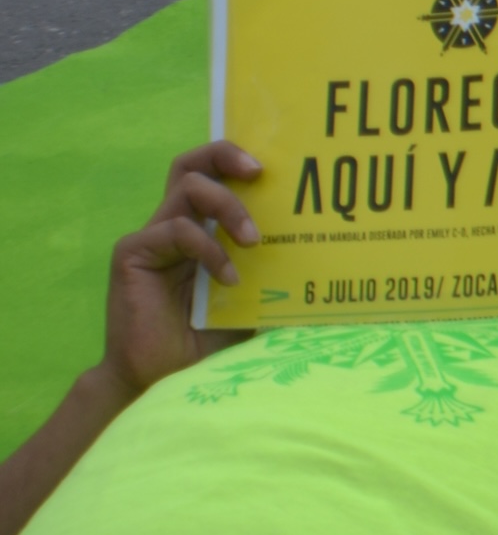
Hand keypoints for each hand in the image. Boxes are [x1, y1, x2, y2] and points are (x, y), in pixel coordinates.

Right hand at [102, 141, 261, 398]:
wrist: (163, 379)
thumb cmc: (208, 339)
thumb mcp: (253, 296)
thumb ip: (271, 267)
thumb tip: (329, 248)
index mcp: (201, 228)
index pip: (213, 174)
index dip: (238, 156)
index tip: (275, 164)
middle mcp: (174, 224)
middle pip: (192, 164)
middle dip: (226, 154)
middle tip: (258, 172)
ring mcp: (151, 237)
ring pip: (188, 187)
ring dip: (228, 206)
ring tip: (253, 239)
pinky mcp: (131, 254)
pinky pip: (175, 230)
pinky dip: (208, 249)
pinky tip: (228, 278)